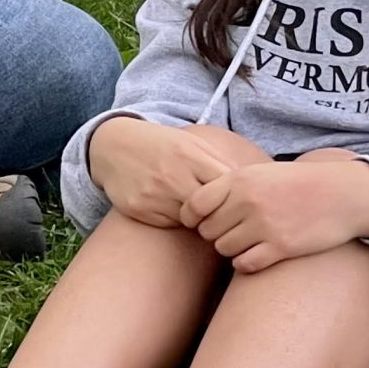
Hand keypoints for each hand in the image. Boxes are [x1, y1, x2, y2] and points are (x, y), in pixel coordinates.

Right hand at [89, 117, 269, 226]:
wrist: (113, 145)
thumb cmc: (162, 146)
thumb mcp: (192, 144)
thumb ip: (220, 163)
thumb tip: (255, 185)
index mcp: (190, 156)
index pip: (227, 187)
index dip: (237, 199)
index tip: (239, 203)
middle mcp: (172, 175)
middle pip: (212, 210)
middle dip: (221, 216)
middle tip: (224, 218)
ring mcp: (154, 193)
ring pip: (191, 222)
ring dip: (198, 221)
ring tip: (199, 214)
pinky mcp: (138, 208)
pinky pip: (168, 224)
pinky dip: (174, 221)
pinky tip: (171, 209)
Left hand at [184, 150, 368, 272]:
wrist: (343, 194)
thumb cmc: (298, 183)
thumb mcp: (260, 173)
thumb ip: (229, 186)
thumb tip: (195, 206)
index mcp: (239, 179)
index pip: (195, 204)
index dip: (191, 216)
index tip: (198, 221)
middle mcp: (248, 201)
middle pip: (207, 229)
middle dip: (214, 233)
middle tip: (230, 232)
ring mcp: (265, 225)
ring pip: (224, 248)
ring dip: (230, 249)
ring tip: (245, 242)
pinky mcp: (282, 247)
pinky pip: (245, 264)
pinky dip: (245, 263)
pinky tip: (256, 255)